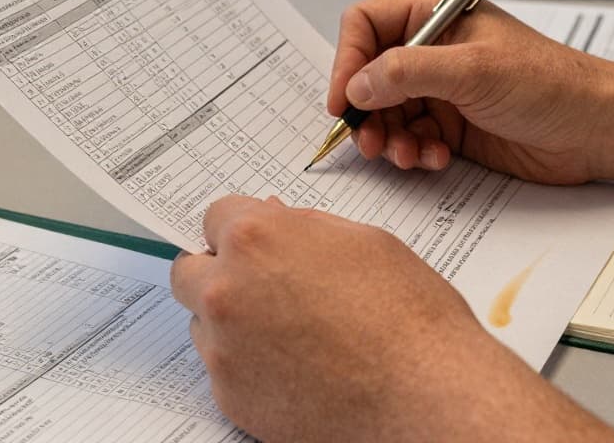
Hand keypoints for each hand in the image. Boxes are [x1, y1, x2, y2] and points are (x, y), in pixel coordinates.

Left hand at [171, 196, 613, 441]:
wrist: (425, 396)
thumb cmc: (408, 318)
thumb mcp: (363, 242)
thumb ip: (304, 229)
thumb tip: (278, 222)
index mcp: (257, 238)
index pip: (215, 216)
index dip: (241, 229)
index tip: (256, 243)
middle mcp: (226, 289)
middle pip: (189, 270)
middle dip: (219, 272)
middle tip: (262, 286)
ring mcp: (223, 348)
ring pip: (203, 323)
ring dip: (232, 322)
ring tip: (293, 334)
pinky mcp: (230, 396)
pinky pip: (223, 370)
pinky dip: (248, 367)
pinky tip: (296, 369)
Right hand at [329, 0, 613, 183]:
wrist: (596, 129)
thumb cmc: (550, 84)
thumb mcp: (472, 70)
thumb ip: (407, 73)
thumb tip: (357, 87)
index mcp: (435, 15)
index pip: (366, 25)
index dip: (347, 61)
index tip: (344, 101)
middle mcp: (433, 49)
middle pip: (368, 75)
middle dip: (366, 111)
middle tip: (370, 142)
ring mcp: (442, 88)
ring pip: (386, 113)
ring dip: (389, 138)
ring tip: (407, 155)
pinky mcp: (452, 125)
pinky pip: (411, 138)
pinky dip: (414, 152)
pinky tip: (436, 159)